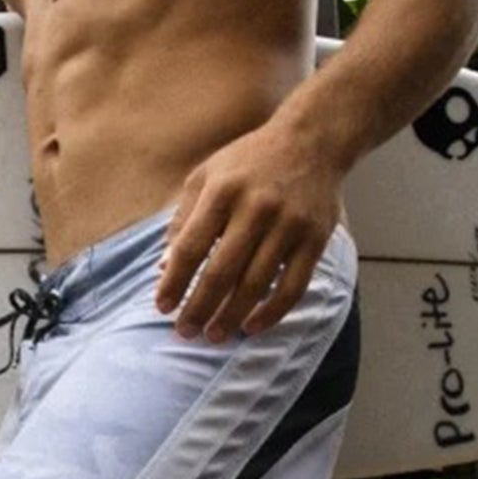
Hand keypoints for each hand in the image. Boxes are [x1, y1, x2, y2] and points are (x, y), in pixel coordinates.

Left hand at [155, 124, 343, 340]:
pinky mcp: (315, 240)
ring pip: (256, 284)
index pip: (191, 247)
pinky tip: (252, 327)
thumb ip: (183, 219)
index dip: (174, 282)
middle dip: (199, 308)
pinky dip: (272, 312)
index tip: (162, 308)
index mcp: (222, 191)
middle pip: (221, 272)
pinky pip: (293, 287)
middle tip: (185, 333)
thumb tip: (163, 267)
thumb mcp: (206, 175)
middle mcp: (256, 208)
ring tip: (213, 336)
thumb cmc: (250, 162)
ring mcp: (289, 225)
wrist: (312, 141)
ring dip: (231, 317)